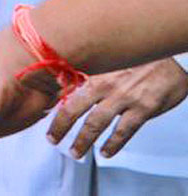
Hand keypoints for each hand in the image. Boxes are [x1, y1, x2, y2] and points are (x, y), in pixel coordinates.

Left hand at [46, 58, 187, 158]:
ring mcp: (124, 96)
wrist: (172, 57)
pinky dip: (113, 144)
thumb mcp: (109, 58)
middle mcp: (105, 82)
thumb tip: (63, 80)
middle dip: (61, 126)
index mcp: (94, 69)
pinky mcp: (143, 108)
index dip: (50, 101)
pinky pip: (123, 131)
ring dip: (83, 140)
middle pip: (75, 108)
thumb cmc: (137, 57)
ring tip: (76, 152)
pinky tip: (106, 152)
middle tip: (52, 139)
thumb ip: (88, 70)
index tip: (39, 112)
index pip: (64, 86)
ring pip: (96, 123)